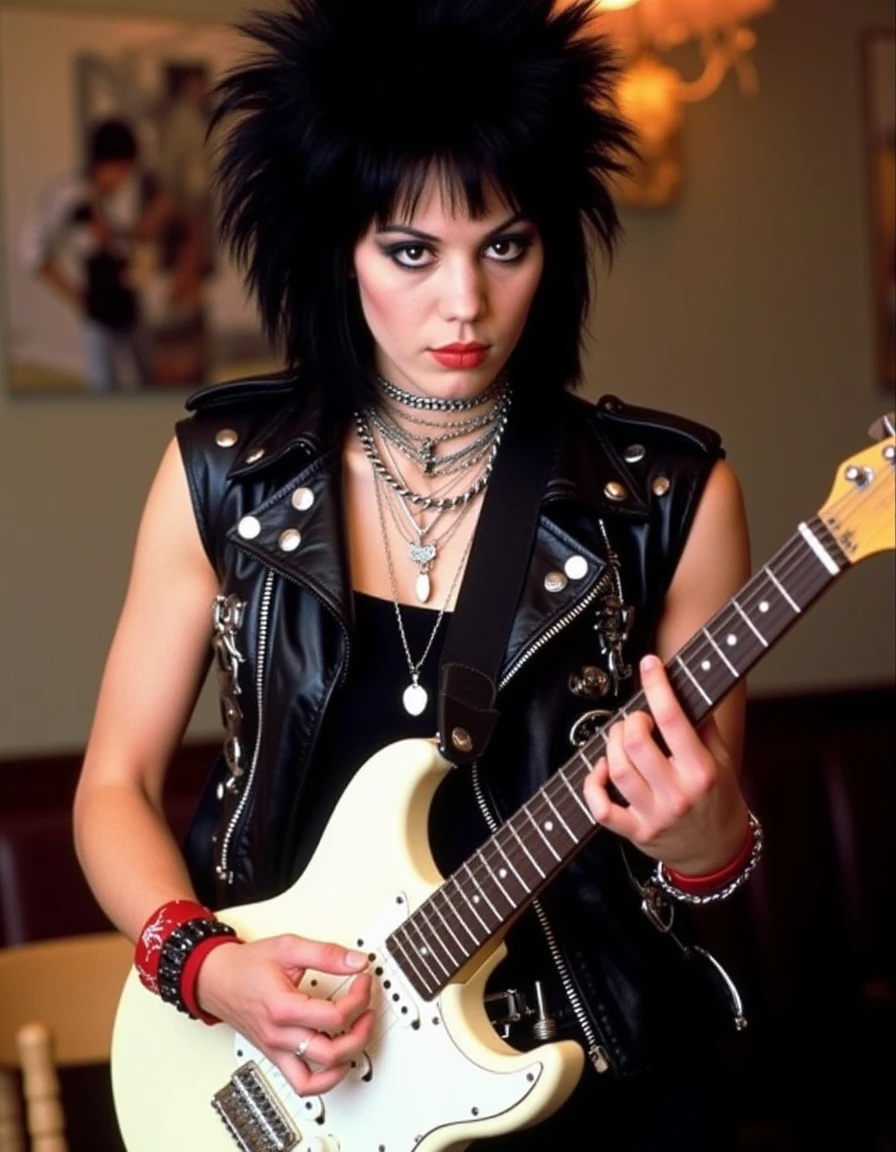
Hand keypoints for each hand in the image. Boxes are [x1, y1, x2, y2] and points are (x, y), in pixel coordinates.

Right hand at [195, 934, 374, 1096]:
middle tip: (366, 1008)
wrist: (216, 979)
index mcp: (282, 1008)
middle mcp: (279, 1036)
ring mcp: (276, 1051)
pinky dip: (325, 1080)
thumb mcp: (288, 948)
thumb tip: (357, 961)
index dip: (358, 998)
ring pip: (318, 1079)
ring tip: (357, 1035)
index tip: (362, 981)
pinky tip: (338, 1061)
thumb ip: (325, 954)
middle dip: (360, 1032)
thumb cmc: (246, 966)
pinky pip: (302, 1084)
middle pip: (331, 1053)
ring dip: (346, 1059)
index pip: (333, 1017)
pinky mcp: (276, 1056)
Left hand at [583, 655, 749, 873]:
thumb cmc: (719, 799)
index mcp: (702, 771)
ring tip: (620, 739)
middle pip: (636, 743)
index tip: (650, 665)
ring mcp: (655, 815)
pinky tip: (599, 770)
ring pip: (617, 770)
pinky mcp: (636, 832)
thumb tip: (683, 688)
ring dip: (611, 745)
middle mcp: (678, 793)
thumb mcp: (722, 760)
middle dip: (630, 721)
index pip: (673, 719)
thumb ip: (703, 725)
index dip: (657, 686)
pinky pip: (601, 808)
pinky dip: (592, 785)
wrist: (718, 853)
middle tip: (636, 719)